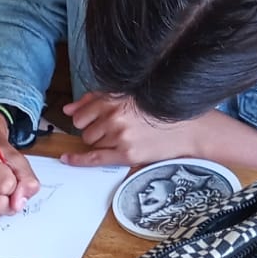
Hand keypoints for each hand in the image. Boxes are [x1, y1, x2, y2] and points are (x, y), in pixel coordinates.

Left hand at [62, 92, 207, 167]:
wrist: (190, 130)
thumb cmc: (161, 112)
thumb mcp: (130, 97)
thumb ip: (97, 99)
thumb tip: (68, 109)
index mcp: (116, 97)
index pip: (83, 112)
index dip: (85, 119)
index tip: (90, 122)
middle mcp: (115, 114)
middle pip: (85, 129)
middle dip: (94, 131)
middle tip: (114, 130)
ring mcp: (120, 134)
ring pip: (91, 142)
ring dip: (100, 142)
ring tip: (122, 138)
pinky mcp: (126, 153)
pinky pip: (94, 158)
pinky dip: (78, 160)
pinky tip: (66, 160)